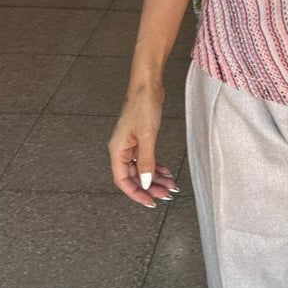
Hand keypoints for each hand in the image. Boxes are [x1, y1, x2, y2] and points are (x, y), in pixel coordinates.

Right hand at [108, 78, 180, 206]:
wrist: (148, 85)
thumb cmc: (143, 105)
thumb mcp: (147, 136)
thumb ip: (146, 162)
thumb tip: (145, 183)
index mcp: (117, 149)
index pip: (122, 180)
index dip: (136, 193)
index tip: (150, 202)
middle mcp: (121, 149)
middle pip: (133, 176)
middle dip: (150, 187)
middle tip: (166, 195)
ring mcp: (131, 144)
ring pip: (141, 169)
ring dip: (155, 178)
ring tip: (170, 185)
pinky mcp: (140, 138)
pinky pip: (146, 159)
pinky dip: (156, 167)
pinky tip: (167, 172)